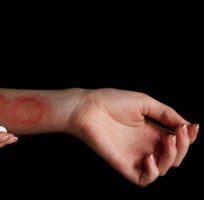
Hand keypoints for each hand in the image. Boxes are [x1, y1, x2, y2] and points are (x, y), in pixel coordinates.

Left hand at [69, 89, 198, 186]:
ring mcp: (135, 156)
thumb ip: (166, 114)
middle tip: (180, 133)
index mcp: (150, 131)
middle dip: (184, 146)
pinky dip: (153, 172)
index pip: (176, 141)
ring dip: (173, 157)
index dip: (189, 137)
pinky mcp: (124, 165)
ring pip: (163, 168)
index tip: (194, 126)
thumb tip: (187, 124)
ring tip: (170, 140)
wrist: (89, 108)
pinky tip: (150, 156)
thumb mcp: (145, 103)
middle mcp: (145, 145)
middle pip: (174, 156)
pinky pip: (144, 179)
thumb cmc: (113, 102)